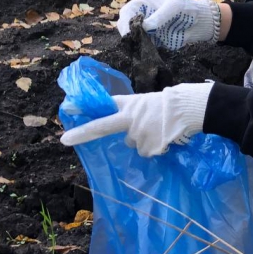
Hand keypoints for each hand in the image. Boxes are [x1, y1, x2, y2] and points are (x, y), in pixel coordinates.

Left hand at [60, 83, 212, 156]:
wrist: (189, 109)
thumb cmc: (173, 102)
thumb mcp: (149, 102)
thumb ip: (135, 112)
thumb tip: (128, 130)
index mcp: (131, 104)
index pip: (105, 104)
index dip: (85, 106)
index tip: (67, 109)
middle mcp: (129, 119)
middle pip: (104, 128)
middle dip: (82, 133)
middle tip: (64, 140)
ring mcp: (137, 134)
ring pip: (134, 143)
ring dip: (144, 140)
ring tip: (160, 130)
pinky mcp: (147, 147)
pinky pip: (148, 151)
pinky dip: (156, 147)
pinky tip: (165, 138)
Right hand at [116, 0, 220, 50]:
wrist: (200, 22)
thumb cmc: (186, 8)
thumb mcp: (173, 8)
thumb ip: (159, 16)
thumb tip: (145, 26)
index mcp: (144, 4)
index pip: (127, 11)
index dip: (125, 21)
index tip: (129, 31)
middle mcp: (143, 16)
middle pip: (126, 25)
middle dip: (128, 33)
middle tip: (134, 41)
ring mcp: (147, 29)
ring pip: (134, 37)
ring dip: (135, 43)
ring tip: (141, 47)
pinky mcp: (154, 40)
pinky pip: (144, 45)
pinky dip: (143, 49)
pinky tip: (147, 52)